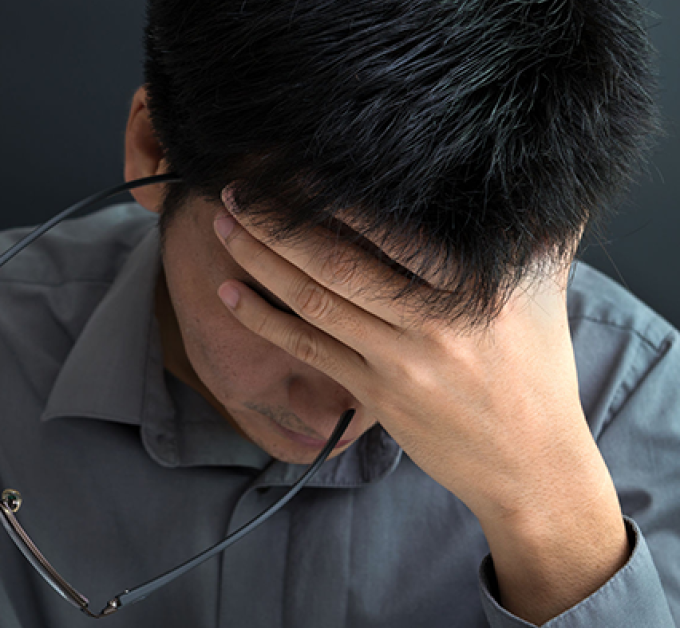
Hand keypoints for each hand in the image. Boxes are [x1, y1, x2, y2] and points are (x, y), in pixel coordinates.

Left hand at [213, 195, 627, 622]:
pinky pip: (310, 349)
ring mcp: (398, 362)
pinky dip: (265, 320)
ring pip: (314, 301)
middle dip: (277, 223)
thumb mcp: (546, 294)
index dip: (336, 198)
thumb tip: (541, 177)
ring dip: (261, 261)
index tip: (292, 168)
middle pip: (337, 263)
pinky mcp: (375, 394)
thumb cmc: (537, 372)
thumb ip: (541, 234)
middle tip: (237, 190)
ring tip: (226, 226)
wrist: (530, 465)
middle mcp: (431, 323)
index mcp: (473, 288)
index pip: (393, 231)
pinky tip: (231, 294)